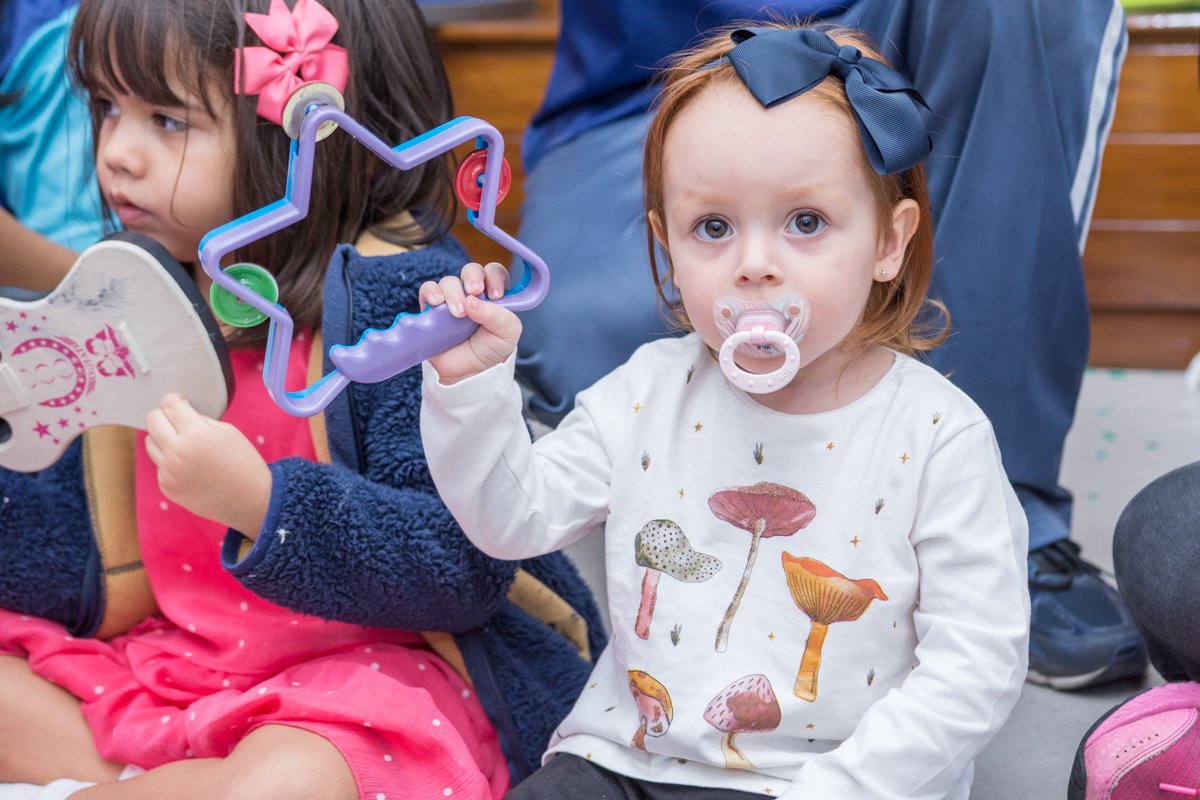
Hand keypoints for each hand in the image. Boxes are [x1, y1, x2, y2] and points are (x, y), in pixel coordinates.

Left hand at [145, 393, 272, 537]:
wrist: (250, 500)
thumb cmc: (244, 463)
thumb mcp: (228, 431)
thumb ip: (200, 419)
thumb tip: (180, 411)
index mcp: (195, 434)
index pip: (169, 404)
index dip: (174, 400)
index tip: (180, 403)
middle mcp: (176, 452)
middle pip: (152, 420)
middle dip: (163, 415)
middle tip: (177, 420)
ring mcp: (169, 472)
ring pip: (149, 442)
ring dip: (163, 437)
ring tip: (183, 443)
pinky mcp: (167, 487)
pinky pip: (159, 465)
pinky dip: (170, 461)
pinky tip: (190, 466)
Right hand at [418, 261, 521, 384]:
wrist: (468, 374)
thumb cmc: (491, 351)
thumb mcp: (507, 335)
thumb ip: (498, 316)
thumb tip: (472, 301)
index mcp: (494, 295)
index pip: (495, 273)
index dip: (495, 277)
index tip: (495, 294)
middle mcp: (472, 294)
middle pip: (471, 270)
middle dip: (473, 277)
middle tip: (474, 291)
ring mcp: (451, 300)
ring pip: (449, 281)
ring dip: (453, 292)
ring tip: (458, 313)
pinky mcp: (432, 309)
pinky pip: (427, 290)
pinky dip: (431, 292)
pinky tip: (436, 302)